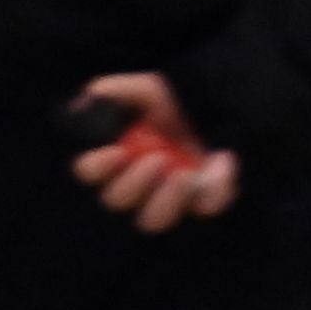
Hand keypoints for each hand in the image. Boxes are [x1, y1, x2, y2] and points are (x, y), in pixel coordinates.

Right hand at [71, 72, 241, 229]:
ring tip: (183, 174)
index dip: (98, 166)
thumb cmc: (167, 101)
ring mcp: (167, 197)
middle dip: (134, 183)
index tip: (117, 151)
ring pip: (154, 220)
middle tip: (157, 158)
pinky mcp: (202, 199)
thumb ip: (113, 92)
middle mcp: (135, 185)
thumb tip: (90, 98)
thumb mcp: (142, 88)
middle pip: (118, 201)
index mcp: (112, 159)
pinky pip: (208, 208)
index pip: (89, 172)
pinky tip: (221, 161)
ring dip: (166, 201)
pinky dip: (217, 190)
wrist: (210, 106)